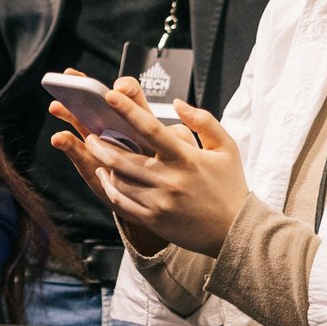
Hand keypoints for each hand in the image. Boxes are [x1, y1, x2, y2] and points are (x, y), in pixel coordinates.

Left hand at [49, 75, 248, 257]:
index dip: (129, 110)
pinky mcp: (153, 219)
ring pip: (119, 180)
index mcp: (186, 159)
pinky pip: (122, 202)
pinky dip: (109, 187)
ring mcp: (159, 202)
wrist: (234, 230)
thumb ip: (203, 121)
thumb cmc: (229, 185)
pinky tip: (105, 177)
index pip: (152, 129)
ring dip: (103, 164)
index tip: (110, 95)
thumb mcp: (226, 148)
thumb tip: (177, 103)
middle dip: (102, 143)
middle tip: (92, 133)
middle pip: (124, 158)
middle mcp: (170, 180)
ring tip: (95, 151)